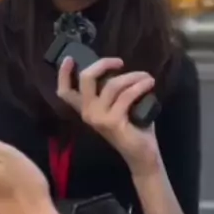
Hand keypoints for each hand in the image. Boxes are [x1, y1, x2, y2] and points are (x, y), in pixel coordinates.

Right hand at [57, 56, 161, 177]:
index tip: (69, 58)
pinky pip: (127, 95)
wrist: (142, 155)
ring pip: (112, 85)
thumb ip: (112, 91)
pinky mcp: (113, 122)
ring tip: (146, 77)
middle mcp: (87, 113)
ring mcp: (98, 118)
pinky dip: (140, 86)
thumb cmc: (131, 127)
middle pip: (86, 79)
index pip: (65, 92)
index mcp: (85, 109)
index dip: (63, 73)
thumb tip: (118, 70)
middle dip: (103, 64)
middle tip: (119, 62)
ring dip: (132, 76)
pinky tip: (149, 84)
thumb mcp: (116, 106)